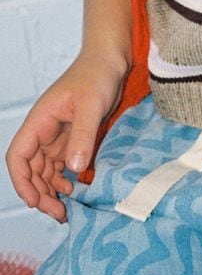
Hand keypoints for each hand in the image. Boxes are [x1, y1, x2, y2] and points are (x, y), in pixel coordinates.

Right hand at [5, 53, 125, 222]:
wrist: (110, 61)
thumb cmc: (97, 75)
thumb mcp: (91, 105)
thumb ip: (82, 135)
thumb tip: (73, 167)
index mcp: (40, 121)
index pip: (18, 156)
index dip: (22, 181)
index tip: (35, 201)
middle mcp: (44, 131)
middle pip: (31, 170)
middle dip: (40, 193)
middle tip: (59, 213)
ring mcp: (57, 136)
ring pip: (45, 171)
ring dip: (51, 190)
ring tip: (66, 208)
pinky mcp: (72, 138)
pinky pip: (61, 165)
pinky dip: (63, 179)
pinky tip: (75, 188)